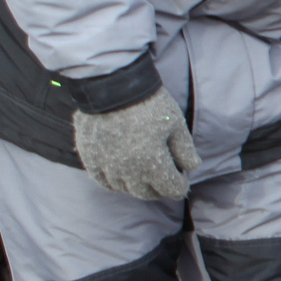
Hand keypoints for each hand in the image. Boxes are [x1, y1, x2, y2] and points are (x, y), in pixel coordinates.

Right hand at [72, 90, 197, 200]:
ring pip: (124, 189)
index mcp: (153, 165)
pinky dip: (113, 180)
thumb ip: (185, 150)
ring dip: (136, 185)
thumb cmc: (149, 103)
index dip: (181, 185)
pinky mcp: (89, 158)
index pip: (172, 190)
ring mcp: (106, 166)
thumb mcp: (176, 124)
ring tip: (143, 172)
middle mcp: (128, 172)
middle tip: (165, 177)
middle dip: (160, 188)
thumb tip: (191, 167)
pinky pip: (102, 180)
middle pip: (147, 193)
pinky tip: (121, 171)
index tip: (183, 177)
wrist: (111, 86)